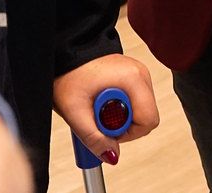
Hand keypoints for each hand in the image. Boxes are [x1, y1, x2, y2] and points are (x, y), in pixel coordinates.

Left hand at [52, 53, 158, 168]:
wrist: (63, 55)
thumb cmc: (68, 75)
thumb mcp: (75, 112)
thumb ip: (94, 138)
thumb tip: (112, 156)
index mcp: (132, 79)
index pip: (148, 120)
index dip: (127, 133)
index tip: (106, 127)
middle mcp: (141, 73)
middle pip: (146, 116)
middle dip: (122, 125)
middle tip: (98, 118)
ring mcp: (139, 73)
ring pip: (141, 110)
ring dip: (120, 117)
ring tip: (98, 108)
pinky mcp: (134, 76)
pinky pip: (135, 101)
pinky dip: (120, 107)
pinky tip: (103, 102)